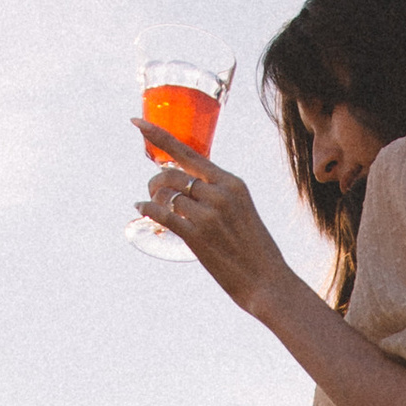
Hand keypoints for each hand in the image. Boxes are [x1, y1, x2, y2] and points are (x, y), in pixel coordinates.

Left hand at [136, 122, 290, 314]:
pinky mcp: (197, 236)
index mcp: (232, 183)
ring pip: (166, 195)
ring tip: (152, 206)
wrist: (268, 282)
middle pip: (171, 174)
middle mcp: (219, 193)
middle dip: (155, 181)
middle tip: (152, 192)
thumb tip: (190, 190)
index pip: (188, 152)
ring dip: (152, 198)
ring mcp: (208, 215)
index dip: (159, 135)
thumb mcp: (243, 211)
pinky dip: (147, 210)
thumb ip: (220, 195)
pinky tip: (141, 210)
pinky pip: (162, 214)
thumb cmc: (255, 251)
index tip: (137, 123)